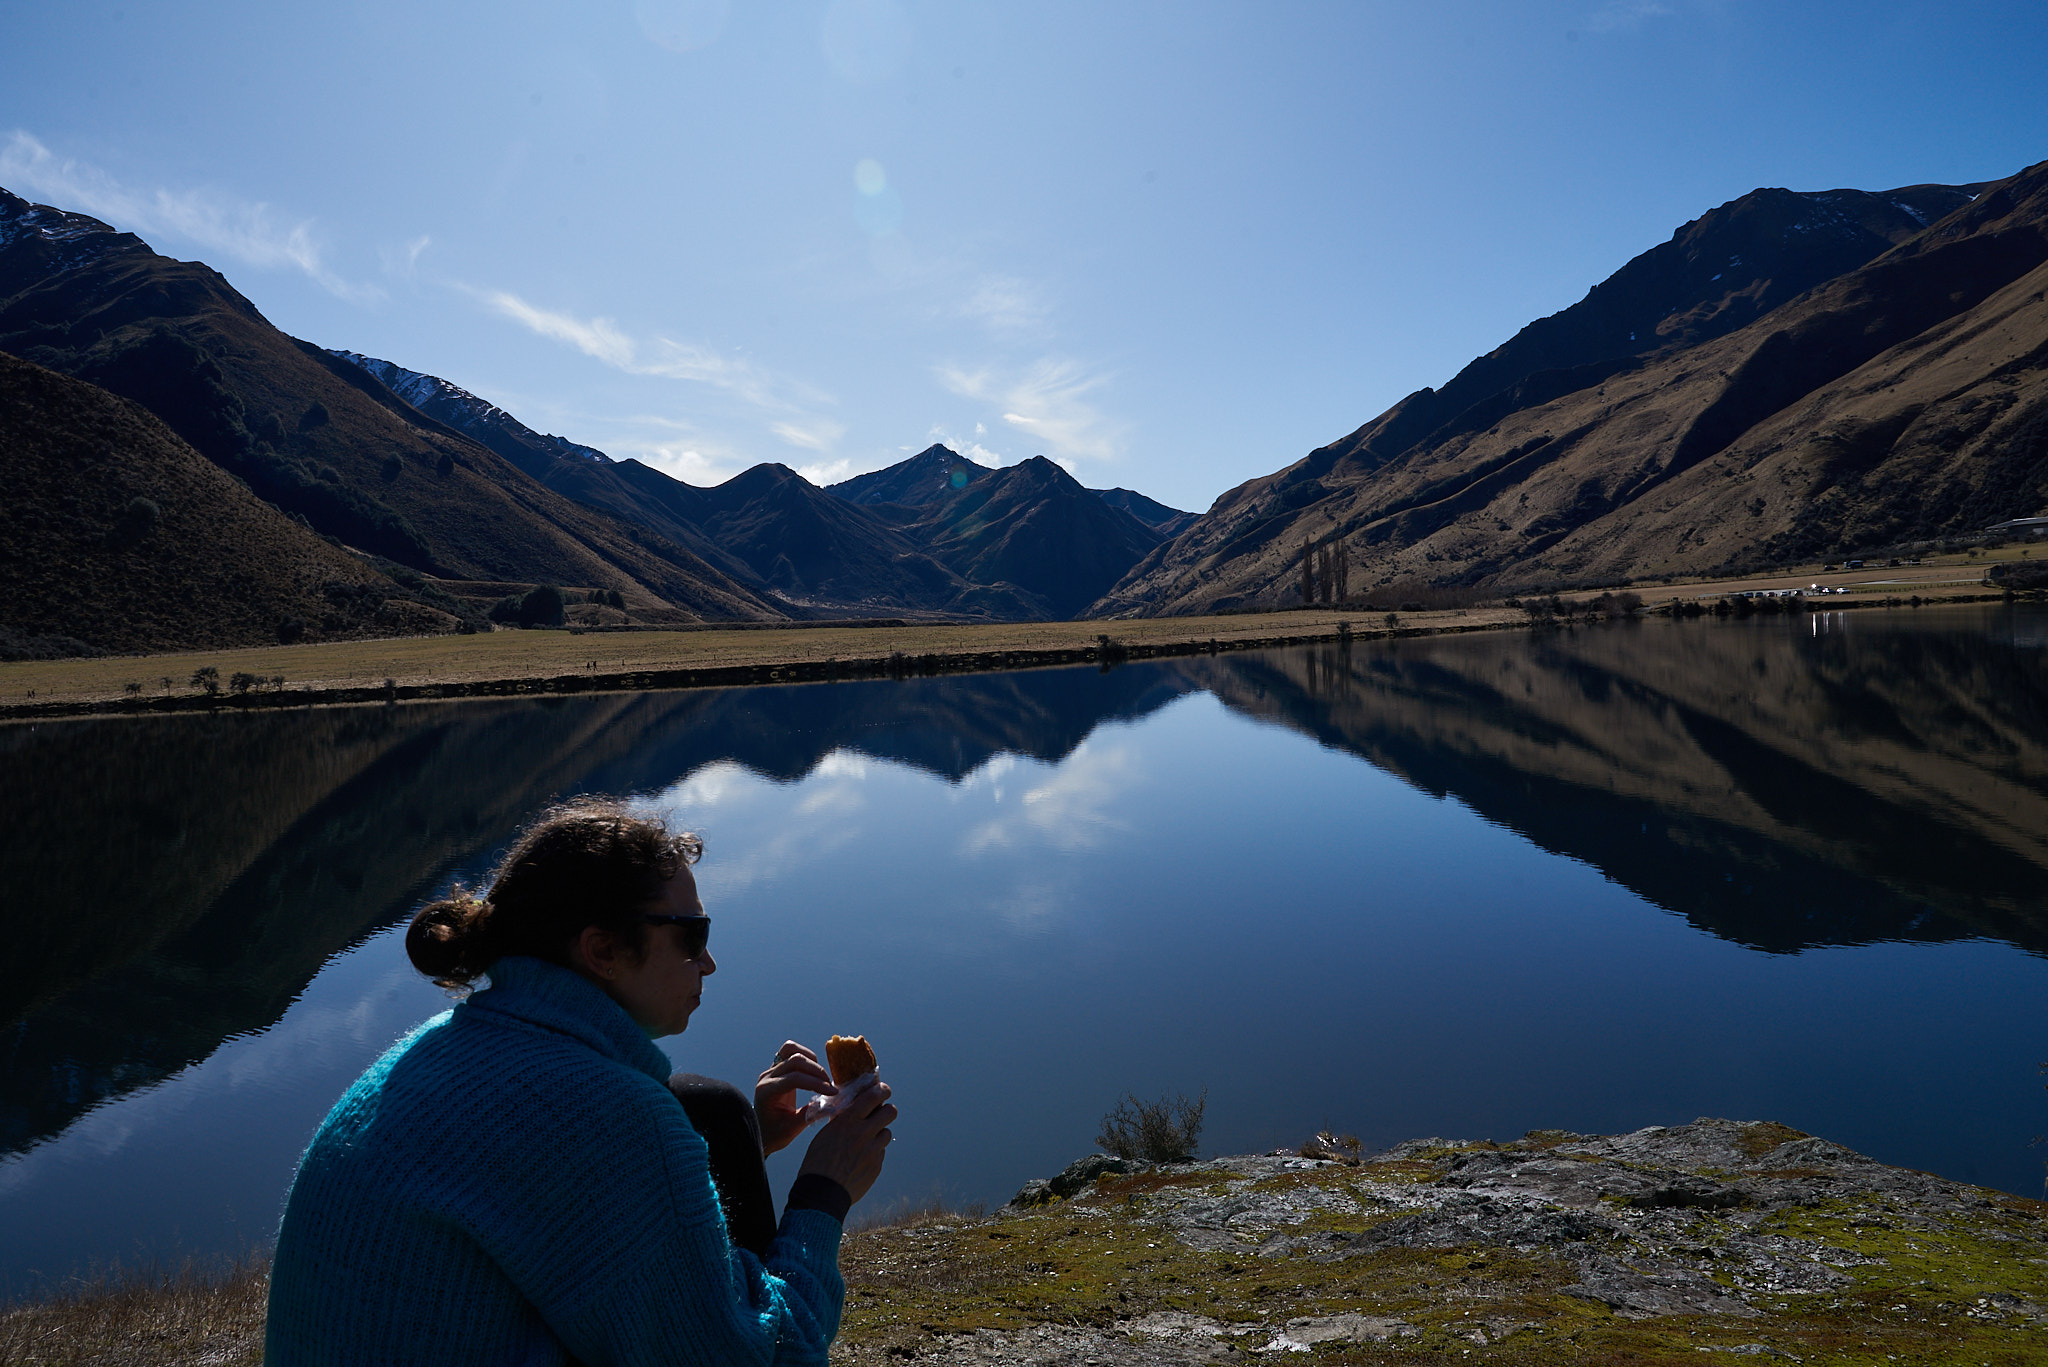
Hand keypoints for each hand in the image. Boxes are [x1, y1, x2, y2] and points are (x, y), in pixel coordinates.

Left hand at [755, 1041, 835, 1155]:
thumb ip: (809, 1116)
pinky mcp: (777, 1067)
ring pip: (791, 1050)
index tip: (833, 1093)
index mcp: (766, 1092)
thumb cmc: (773, 1134)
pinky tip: (814, 1070)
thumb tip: (832, 1106)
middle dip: (817, 1072)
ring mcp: (771, 1070)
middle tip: (830, 1087)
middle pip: (795, 1061)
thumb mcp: (791, 1130)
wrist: (761, 1131)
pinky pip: (789, 1051)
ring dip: (811, 1060)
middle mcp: (767, 1077)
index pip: (794, 1078)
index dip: (816, 1083)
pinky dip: (805, 1055)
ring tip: (822, 1077)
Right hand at [797, 1078, 895, 1204]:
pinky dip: (874, 1152)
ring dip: (879, 1133)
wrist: (821, 1193)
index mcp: (848, 1121)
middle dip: (887, 1110)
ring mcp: (873, 1150)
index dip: (882, 1090)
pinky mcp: (877, 1165)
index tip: (883, 1090)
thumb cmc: (818, 1162)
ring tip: (866, 1141)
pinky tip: (860, 1159)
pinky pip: (881, 1152)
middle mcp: (864, 1133)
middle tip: (880, 1114)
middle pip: (891, 1111)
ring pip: (887, 1132)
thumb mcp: (826, 1134)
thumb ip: (842, 1121)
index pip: (874, 1095)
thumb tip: (853, 1110)